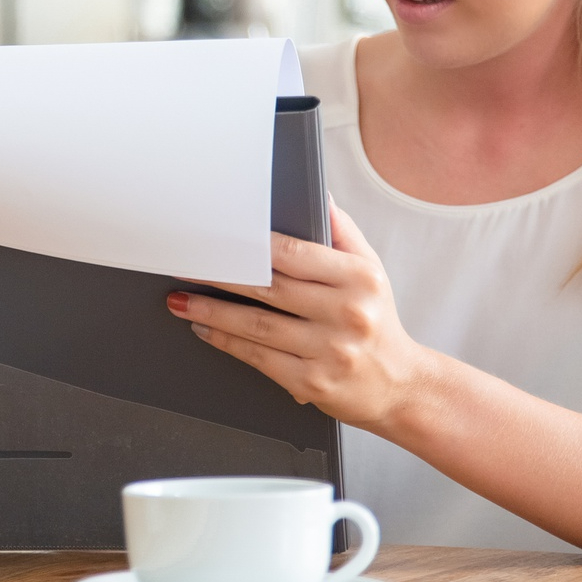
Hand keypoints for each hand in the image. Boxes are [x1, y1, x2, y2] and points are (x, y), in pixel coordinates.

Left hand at [165, 201, 433, 429]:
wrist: (400, 386)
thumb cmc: (375, 321)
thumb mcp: (369, 270)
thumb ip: (341, 231)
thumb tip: (318, 195)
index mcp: (359, 279)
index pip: (293, 254)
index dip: (249, 245)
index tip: (216, 237)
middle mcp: (347, 314)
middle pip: (268, 288)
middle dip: (220, 276)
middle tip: (185, 266)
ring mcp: (330, 351)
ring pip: (257, 325)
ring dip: (211, 311)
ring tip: (181, 300)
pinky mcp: (313, 383)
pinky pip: (258, 357)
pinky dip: (226, 341)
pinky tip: (205, 329)